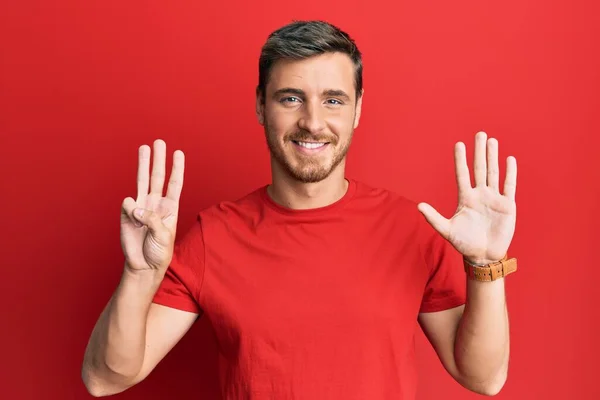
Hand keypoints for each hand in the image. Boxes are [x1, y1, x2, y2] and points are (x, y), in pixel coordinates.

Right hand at [120, 139, 184, 271]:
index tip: (178, 152)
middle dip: (158, 159)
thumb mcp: (163, 236)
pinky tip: (132, 214)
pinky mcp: (127, 215)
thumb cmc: (159, 252)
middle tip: (159, 142)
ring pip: (142, 181)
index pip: (174, 184)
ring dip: (143, 165)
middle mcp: (156, 204)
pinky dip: (130, 207)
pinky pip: (127, 204)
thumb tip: (136, 206)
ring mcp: (141, 208)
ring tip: (143, 148)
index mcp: (170, 208)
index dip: (177, 168)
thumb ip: (152, 219)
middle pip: (158, 177)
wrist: (144, 266)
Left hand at [417, 131, 516, 264]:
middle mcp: (479, 194)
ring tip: (492, 141)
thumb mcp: (446, 230)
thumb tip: (419, 206)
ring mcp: (494, 198)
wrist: (483, 255)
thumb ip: (433, 218)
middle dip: (479, 151)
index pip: (462, 174)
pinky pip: (509, 185)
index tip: (459, 144)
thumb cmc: (464, 243)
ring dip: (493, 157)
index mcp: (465, 198)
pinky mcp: (507, 205)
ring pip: (493, 173)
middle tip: (480, 134)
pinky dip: (510, 173)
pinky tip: (509, 159)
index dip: (460, 159)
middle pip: (479, 168)